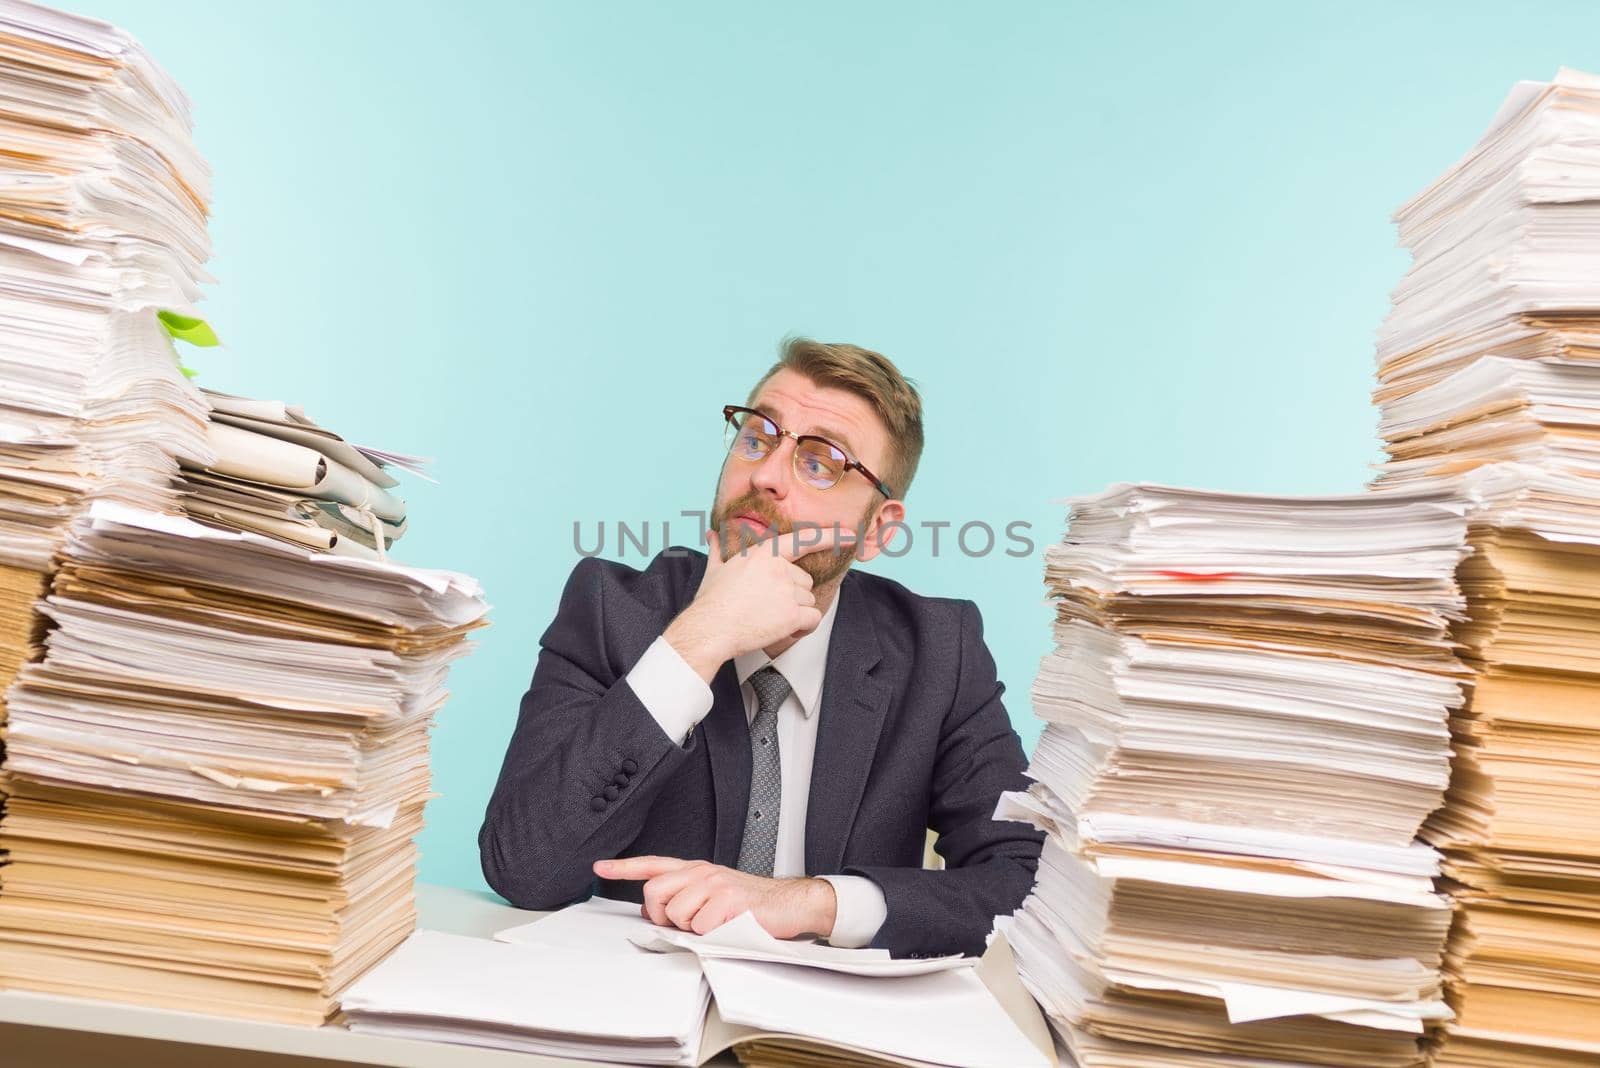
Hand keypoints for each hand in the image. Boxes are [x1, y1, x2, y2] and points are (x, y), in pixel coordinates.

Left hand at [593, 856, 837, 938]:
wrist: (790, 904)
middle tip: (686, 923)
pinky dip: (711, 935)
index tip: (600, 866)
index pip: (653, 865)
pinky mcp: (727, 901)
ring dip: (691, 928)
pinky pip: (700, 927)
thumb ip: (683, 897)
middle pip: (655, 894)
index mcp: (697, 869)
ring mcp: (715, 884)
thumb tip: (650, 912)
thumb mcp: (714, 894)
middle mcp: (703, 872)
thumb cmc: (751, 903)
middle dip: (662, 915)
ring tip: (715, 923)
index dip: (624, 867)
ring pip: (676, 914)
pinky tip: (727, 926)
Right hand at [665, 525, 854, 681]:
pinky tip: (785, 630)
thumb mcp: (714, 569)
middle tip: (767, 606)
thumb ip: (719, 549)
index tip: (850, 534)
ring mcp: (787, 590)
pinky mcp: (792, 614)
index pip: (803, 540)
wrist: (708, 628)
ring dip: (796, 613)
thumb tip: (711, 535)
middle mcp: (779, 568)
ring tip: (769, 619)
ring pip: (809, 601)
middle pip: (805, 581)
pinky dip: (804, 628)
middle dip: (792, 596)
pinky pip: (813, 619)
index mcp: (764, 553)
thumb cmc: (711, 601)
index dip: (829, 536)